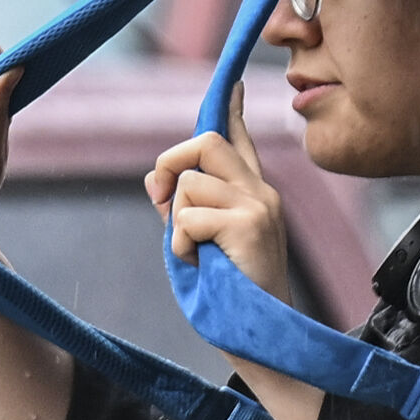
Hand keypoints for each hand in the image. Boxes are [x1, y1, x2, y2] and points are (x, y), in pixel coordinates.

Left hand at [147, 84, 291, 303]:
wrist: (263, 335)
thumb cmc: (230, 296)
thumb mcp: (201, 246)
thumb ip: (180, 211)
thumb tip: (156, 179)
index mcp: (255, 195)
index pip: (241, 141)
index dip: (233, 110)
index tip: (235, 83)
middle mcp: (261, 193)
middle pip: (206, 142)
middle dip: (170, 163)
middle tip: (162, 198)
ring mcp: (258, 206)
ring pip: (190, 183)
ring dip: (177, 223)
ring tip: (195, 254)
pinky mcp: (249, 225)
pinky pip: (188, 216)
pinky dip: (180, 244)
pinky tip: (198, 263)